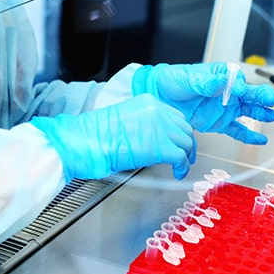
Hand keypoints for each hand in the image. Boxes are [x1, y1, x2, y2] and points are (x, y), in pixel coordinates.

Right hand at [30, 95, 196, 180]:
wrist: (87, 140)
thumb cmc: (96, 133)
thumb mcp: (124, 118)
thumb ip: (143, 123)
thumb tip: (153, 137)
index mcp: (147, 101)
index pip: (174, 114)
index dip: (179, 130)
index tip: (179, 139)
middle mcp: (157, 110)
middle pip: (184, 127)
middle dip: (186, 142)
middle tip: (185, 154)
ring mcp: (160, 127)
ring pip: (186, 142)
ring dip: (186, 156)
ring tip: (181, 166)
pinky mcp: (161, 147)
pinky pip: (180, 157)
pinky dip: (182, 167)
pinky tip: (178, 172)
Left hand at [131, 62, 273, 143]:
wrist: (159, 96)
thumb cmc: (174, 80)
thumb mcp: (192, 78)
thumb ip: (211, 82)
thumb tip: (229, 83)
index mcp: (222, 76)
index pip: (239, 80)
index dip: (242, 85)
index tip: (242, 90)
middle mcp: (228, 92)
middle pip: (250, 95)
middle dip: (261, 97)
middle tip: (271, 100)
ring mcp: (225, 108)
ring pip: (248, 111)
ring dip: (260, 114)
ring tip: (271, 116)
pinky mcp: (220, 122)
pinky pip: (238, 130)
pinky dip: (249, 135)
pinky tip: (260, 139)